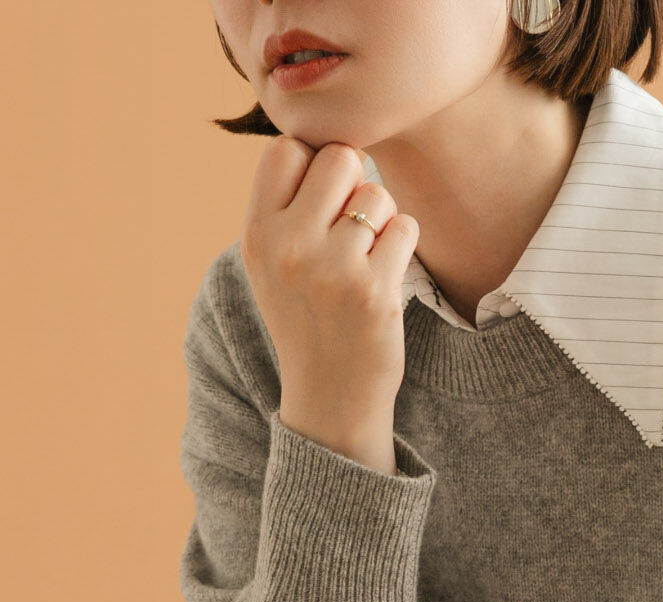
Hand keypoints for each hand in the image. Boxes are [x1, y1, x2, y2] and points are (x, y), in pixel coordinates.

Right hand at [240, 136, 419, 474]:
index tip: (319, 201)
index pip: (288, 149)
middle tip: (350, 226)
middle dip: (354, 182)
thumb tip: (332, 142)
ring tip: (365, 259)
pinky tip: (384, 277)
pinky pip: (405, 228)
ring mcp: (334, 270)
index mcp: (257, 235)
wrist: (330, 398)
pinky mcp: (376, 292)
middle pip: (339, 157)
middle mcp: (289, 248)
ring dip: (382, 219)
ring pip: (377, 194)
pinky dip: (403, 246)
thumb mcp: (273, 262)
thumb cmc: (307, 318)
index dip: (313, 165)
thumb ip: (288, 204)